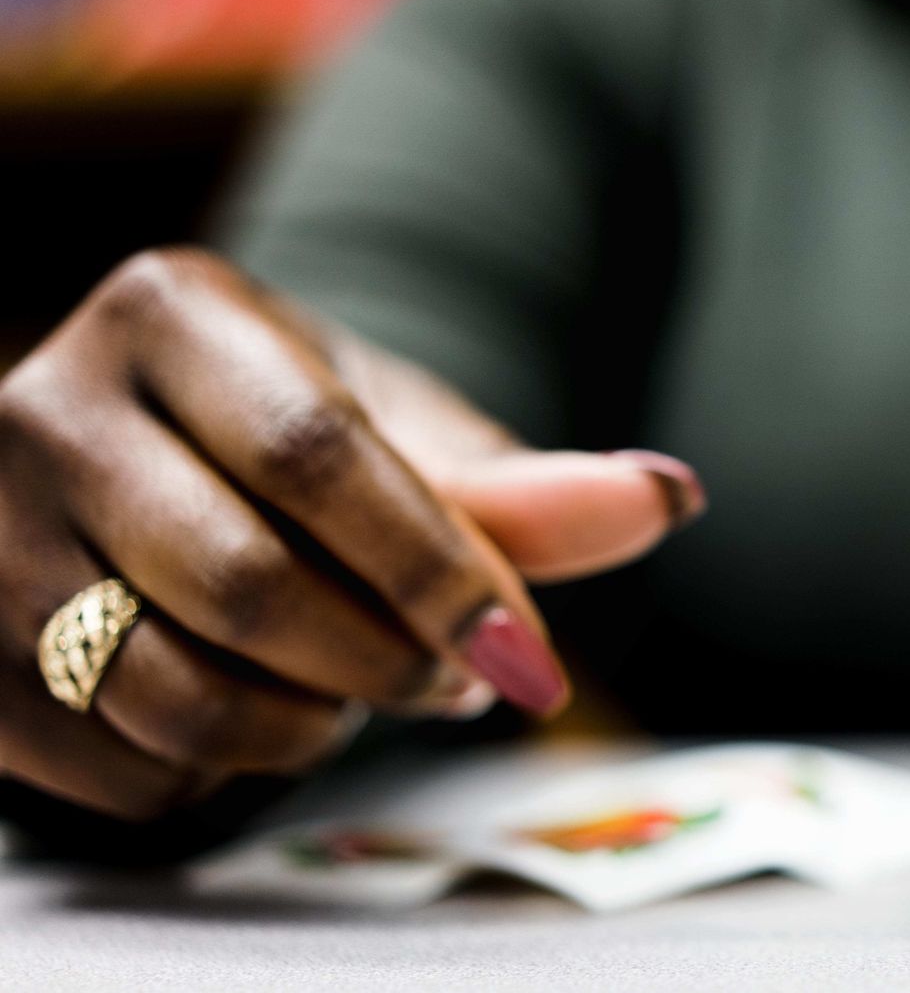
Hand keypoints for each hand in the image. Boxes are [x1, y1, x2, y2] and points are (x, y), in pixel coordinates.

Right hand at [0, 249, 701, 819]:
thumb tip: (670, 496)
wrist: (143, 469)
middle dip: (388, 662)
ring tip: (361, 690)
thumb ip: (524, 485)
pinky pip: (122, 770)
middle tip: (456, 677)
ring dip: (312, 728)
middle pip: (249, 586)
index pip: (318, 457)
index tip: (524, 656)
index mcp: (172, 311)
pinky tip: (260, 712)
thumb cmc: (290, 445)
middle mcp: (45, 404)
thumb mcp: (400, 435)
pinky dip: (225, 775)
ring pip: (176, 695)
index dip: (438, 573)